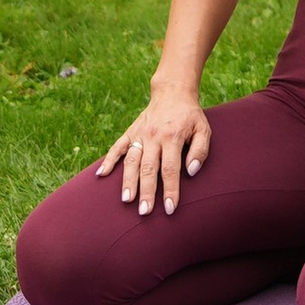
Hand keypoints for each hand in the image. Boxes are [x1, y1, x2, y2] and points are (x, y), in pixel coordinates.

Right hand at [97, 87, 211, 215]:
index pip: (170, 169)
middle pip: (148, 169)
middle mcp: (153, 137)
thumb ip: (200, 150)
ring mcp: (140, 134)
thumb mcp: (203, 129)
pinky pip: (117, 147)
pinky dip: (109, 160)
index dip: (170, 190)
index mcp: (172, 137)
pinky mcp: (130, 132)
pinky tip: (101, 175)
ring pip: (132, 161)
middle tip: (145, 212)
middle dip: (146, 192)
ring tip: (126, 200)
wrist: (173, 93)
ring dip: (128, 181)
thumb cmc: (190, 116)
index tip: (169, 208)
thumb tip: (191, 171)